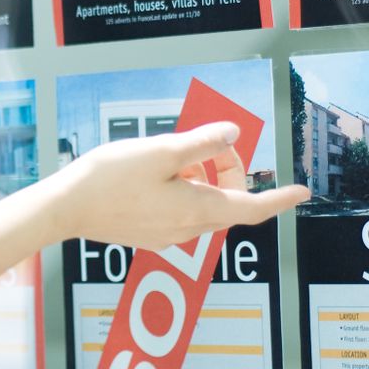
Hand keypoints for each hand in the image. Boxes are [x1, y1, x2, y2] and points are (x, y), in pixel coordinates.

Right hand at [55, 121, 310, 249]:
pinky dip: (182, 189)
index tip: (301, 192)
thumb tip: (233, 133)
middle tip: (208, 140)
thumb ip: (201, 143)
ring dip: (202, 178)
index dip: (280, 199)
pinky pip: (180, 210)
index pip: (252, 207)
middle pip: (227, 199)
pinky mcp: (149, 233)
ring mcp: (168, 235)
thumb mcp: (160, 151)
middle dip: (228, 168)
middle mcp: (188, 229)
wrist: (67, 209)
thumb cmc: (110, 179)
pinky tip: (156, 172)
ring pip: (203, 204)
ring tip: (174, 154)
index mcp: (198, 209)